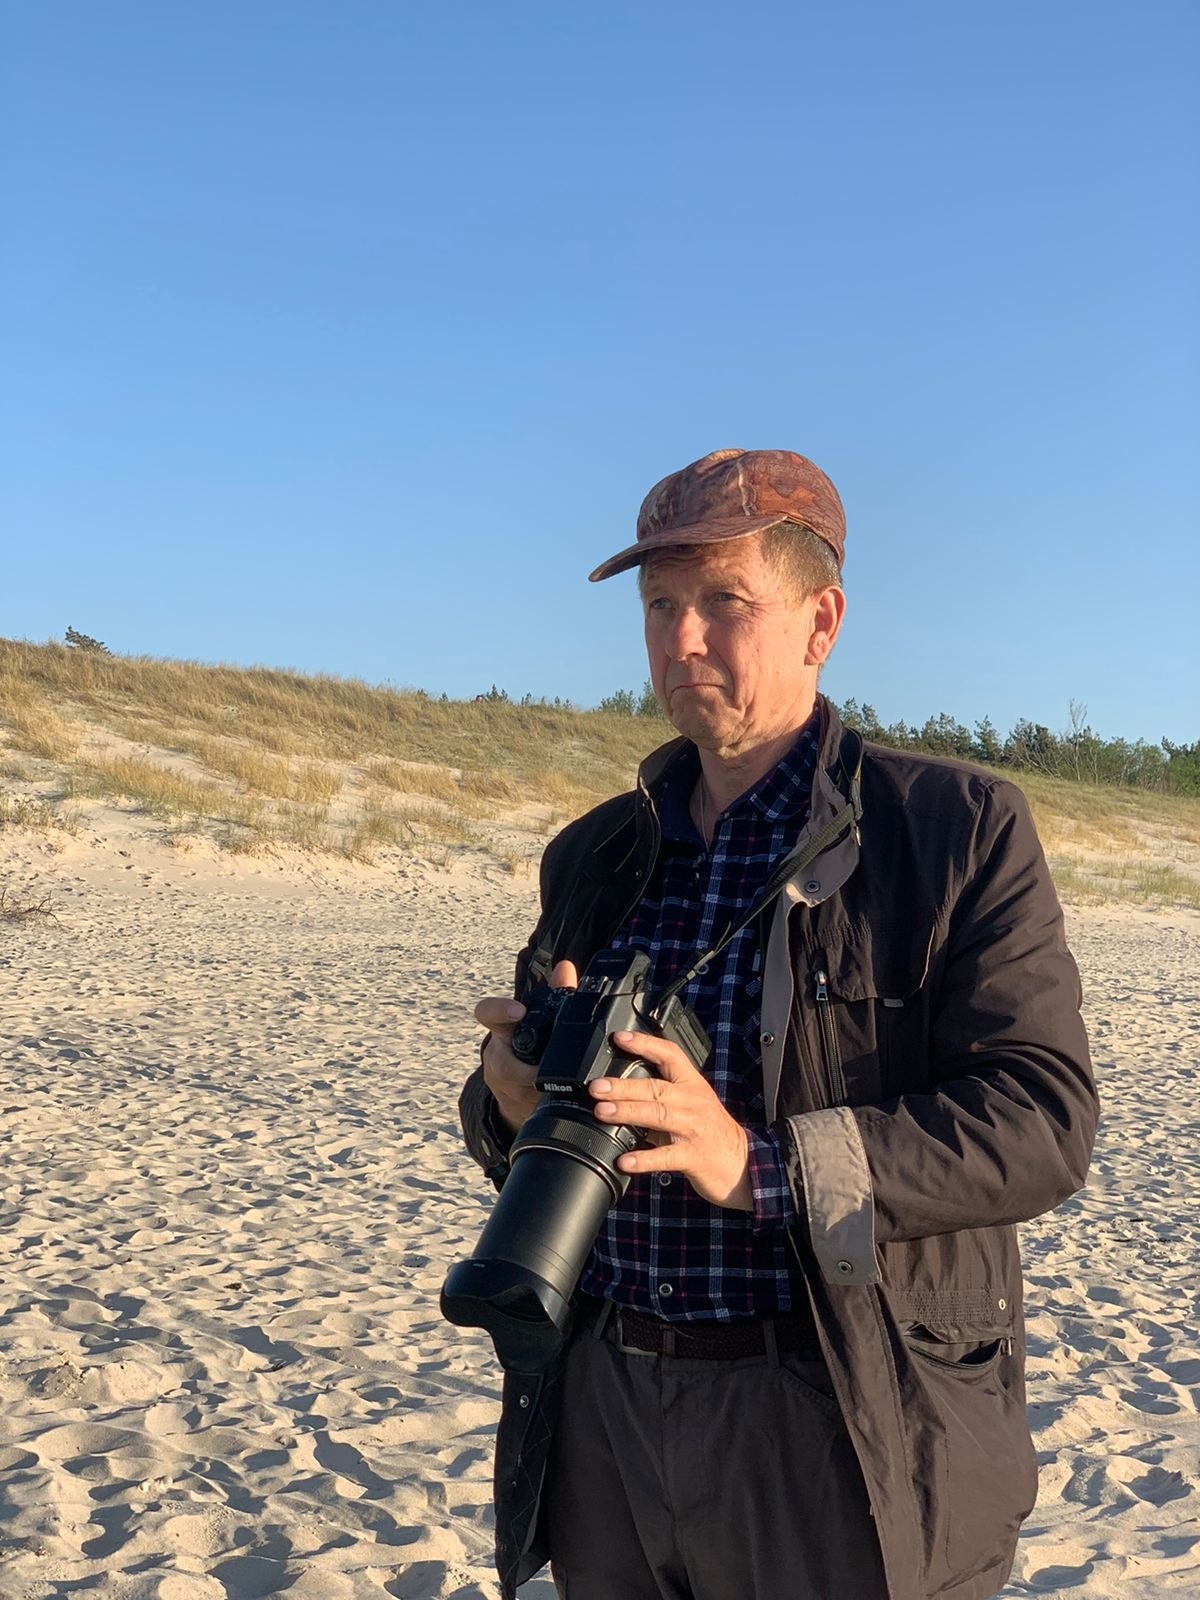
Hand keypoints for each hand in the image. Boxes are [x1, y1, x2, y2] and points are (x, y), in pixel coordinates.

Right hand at [475, 960, 578, 1134]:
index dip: (500, 1010)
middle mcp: (498, 1058)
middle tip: (551, 1067)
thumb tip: (566, 968)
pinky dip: (551, 1105)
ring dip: (544, 1089)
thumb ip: (556, 994)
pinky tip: (569, 1103)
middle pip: (506, 1064)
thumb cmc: (533, 1046)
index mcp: (503, 1031)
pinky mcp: (516, 1109)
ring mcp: (505, 1087)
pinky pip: (533, 1108)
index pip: (489, 1013)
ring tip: (568, 1087)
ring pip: (522, 1090)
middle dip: (531, 1069)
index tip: (519, 1010)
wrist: (518, 1090)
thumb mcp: (540, 1021)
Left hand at [589, 1030, 751, 1211]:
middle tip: (596, 1087)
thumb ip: (664, 1095)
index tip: (620, 1038)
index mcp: (692, 1085)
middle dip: (623, 1086)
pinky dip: (644, 1158)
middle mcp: (693, 1103)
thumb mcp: (693, 1104)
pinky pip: (666, 1156)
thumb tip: (621, 1089)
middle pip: (655, 1087)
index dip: (645, 1044)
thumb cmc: (712, 1132)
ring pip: (658, 1116)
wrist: (744, 1164)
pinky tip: (625, 1160)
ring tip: (602, 1112)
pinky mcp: (694, 1156)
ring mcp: (694, 1129)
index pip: (670, 1055)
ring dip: (627, 1112)